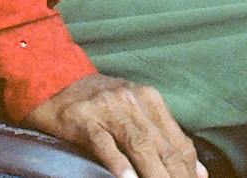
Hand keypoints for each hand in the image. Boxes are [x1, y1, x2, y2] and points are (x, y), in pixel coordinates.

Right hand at [21, 73, 205, 177]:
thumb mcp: (133, 110)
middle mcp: (131, 100)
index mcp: (148, 99)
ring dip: (154, 174)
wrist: (49, 78)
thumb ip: (163, 135)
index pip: (178, 142)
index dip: (189, 170)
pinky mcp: (83, 119)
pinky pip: (104, 144)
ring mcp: (107, 109)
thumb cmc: (95, 101)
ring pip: (139, 146)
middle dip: (175, 176)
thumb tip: (196, 170)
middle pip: (162, 147)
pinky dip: (118, 163)